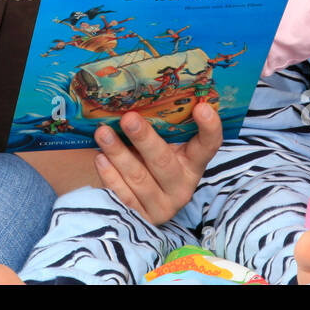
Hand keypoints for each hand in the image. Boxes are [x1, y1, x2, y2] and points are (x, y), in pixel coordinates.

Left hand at [91, 103, 222, 224]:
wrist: (136, 198)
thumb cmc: (148, 159)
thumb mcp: (162, 144)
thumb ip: (159, 127)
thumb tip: (138, 91)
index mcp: (193, 163)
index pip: (208, 145)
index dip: (209, 128)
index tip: (202, 107)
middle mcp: (182, 185)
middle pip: (164, 162)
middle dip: (145, 139)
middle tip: (129, 117)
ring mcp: (162, 204)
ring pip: (139, 178)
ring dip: (119, 153)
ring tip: (102, 132)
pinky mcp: (140, 217)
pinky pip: (124, 196)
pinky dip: (110, 176)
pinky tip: (100, 158)